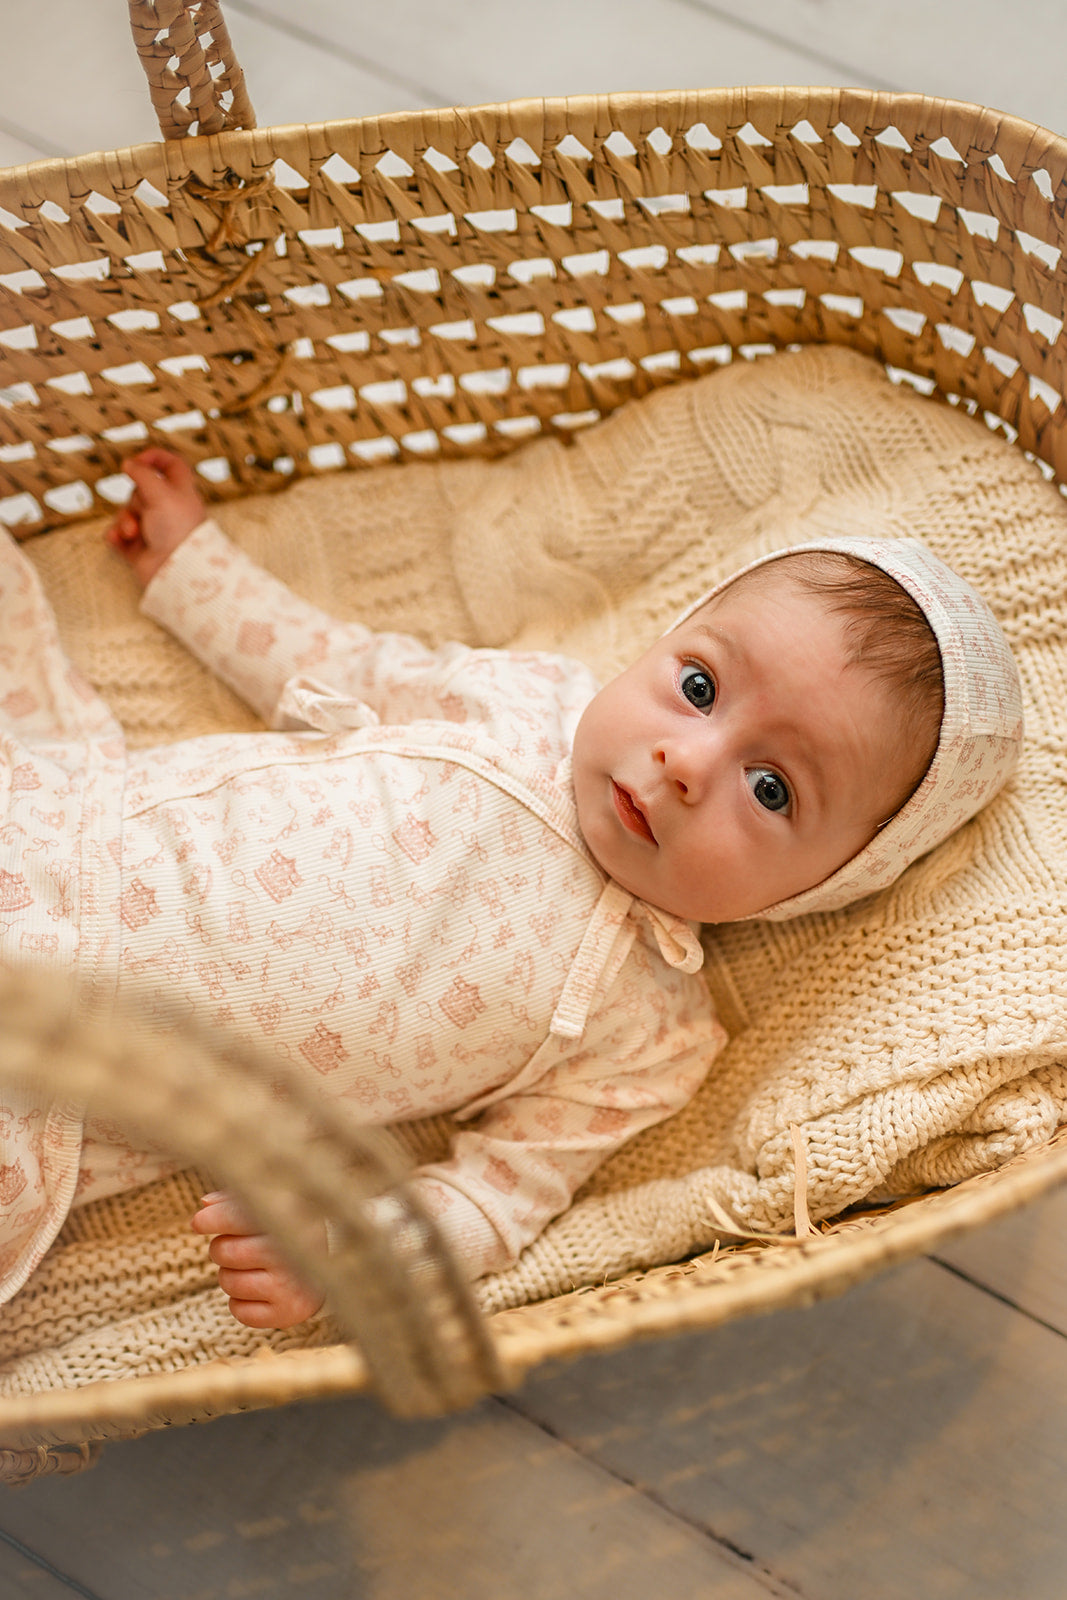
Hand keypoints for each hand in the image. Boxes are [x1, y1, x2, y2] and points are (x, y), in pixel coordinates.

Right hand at [105, 447, 206, 587]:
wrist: (177, 571)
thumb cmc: (178, 531)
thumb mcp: (161, 493)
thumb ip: (143, 474)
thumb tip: (129, 464)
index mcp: (181, 494)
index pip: (171, 466)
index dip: (155, 458)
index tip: (139, 460)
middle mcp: (168, 510)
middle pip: (140, 491)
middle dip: (134, 499)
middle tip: (145, 511)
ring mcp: (153, 529)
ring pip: (126, 513)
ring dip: (125, 520)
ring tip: (133, 533)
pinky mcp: (139, 548)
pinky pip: (118, 535)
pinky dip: (116, 536)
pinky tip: (119, 539)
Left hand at [191, 1191, 325, 1328]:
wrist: (331, 1269)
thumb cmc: (290, 1231)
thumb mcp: (272, 1207)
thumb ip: (237, 1201)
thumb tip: (204, 1205)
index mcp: (291, 1217)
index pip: (238, 1216)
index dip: (213, 1219)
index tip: (198, 1222)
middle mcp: (293, 1251)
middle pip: (225, 1251)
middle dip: (221, 1248)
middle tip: (237, 1247)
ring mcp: (291, 1284)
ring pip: (228, 1282)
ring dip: (229, 1275)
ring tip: (250, 1268)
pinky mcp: (287, 1312)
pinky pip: (239, 1311)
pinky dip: (240, 1302)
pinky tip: (258, 1290)